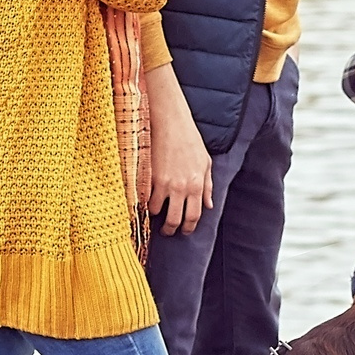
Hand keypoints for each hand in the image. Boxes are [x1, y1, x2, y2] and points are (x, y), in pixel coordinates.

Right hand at [145, 65, 213, 233]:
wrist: (171, 122)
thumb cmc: (190, 140)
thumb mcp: (205, 163)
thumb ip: (208, 186)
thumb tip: (209, 205)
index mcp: (197, 185)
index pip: (194, 216)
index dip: (188, 227)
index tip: (184, 230)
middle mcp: (182, 188)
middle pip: (175, 220)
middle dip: (171, 230)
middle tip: (168, 231)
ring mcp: (164, 183)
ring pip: (157, 212)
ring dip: (156, 217)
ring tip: (155, 215)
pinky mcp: (149, 176)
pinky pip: (145, 198)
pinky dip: (145, 203)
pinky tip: (145, 202)